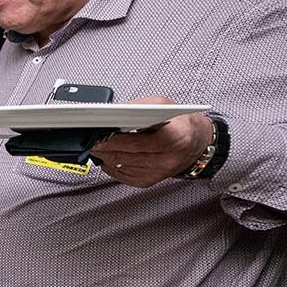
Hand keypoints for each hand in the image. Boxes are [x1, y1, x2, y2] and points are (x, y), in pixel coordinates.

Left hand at [91, 100, 214, 188]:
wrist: (197, 141)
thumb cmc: (180, 122)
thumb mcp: (162, 105)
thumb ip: (136, 107)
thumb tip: (110, 113)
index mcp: (173, 139)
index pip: (135, 142)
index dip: (112, 139)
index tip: (96, 134)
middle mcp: (166, 160)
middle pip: (123, 155)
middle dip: (102, 147)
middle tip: (89, 138)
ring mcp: (157, 173)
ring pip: (120, 165)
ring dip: (104, 155)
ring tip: (96, 145)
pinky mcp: (148, 181)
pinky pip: (122, 175)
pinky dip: (111, 165)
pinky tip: (108, 155)